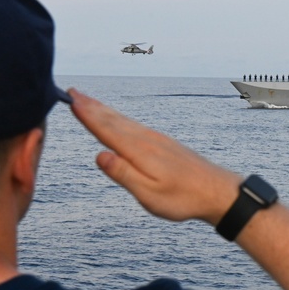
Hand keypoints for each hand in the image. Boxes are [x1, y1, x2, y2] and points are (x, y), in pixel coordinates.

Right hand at [67, 88, 239, 223]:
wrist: (217, 191)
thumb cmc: (183, 198)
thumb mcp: (149, 194)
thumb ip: (123, 174)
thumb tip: (99, 155)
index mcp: (139, 151)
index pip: (106, 130)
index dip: (87, 115)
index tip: (70, 100)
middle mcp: (146, 140)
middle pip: (113, 120)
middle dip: (91, 106)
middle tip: (72, 91)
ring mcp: (156, 139)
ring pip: (123, 120)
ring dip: (103, 110)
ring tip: (88, 101)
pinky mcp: (163, 143)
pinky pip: (134, 125)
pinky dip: (119, 118)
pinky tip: (117, 120)